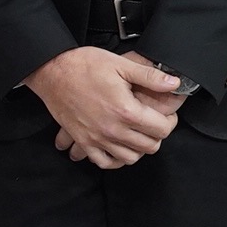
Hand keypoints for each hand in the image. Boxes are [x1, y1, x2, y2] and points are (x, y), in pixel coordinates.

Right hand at [26, 47, 182, 168]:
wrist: (52, 72)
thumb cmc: (85, 65)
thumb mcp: (120, 64)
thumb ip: (150, 76)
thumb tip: (174, 83)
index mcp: (126, 110)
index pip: (162, 130)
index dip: (170, 122)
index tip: (167, 115)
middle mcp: (113, 129)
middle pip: (150, 146)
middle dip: (156, 135)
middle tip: (153, 123)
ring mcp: (97, 138)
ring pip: (130, 158)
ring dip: (138, 148)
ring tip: (137, 134)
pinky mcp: (83, 141)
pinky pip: (105, 162)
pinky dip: (115, 158)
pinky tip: (118, 146)